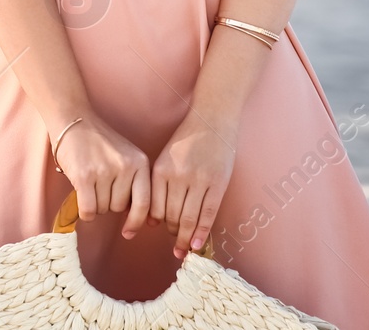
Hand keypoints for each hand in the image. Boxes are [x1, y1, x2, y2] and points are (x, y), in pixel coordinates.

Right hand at [51, 115, 153, 238]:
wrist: (73, 120)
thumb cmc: (99, 143)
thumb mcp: (126, 157)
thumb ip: (134, 183)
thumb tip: (136, 218)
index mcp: (140, 162)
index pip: (144, 203)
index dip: (137, 222)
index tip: (128, 233)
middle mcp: (125, 167)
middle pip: (118, 208)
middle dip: (108, 203)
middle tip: (99, 185)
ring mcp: (104, 171)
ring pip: (102, 209)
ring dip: (94, 203)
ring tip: (89, 181)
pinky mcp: (84, 176)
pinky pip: (88, 210)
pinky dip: (84, 211)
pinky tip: (81, 198)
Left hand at [147, 111, 237, 258]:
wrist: (213, 120)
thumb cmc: (187, 140)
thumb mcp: (165, 158)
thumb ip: (157, 186)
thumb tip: (151, 220)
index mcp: (160, 170)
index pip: (153, 207)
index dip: (154, 223)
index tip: (156, 231)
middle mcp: (178, 177)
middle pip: (171, 216)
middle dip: (172, 233)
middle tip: (174, 245)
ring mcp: (199, 181)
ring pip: (189, 218)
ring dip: (186, 237)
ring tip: (184, 248)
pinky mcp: (218, 184)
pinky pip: (208, 214)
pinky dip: (202, 232)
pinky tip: (197, 245)